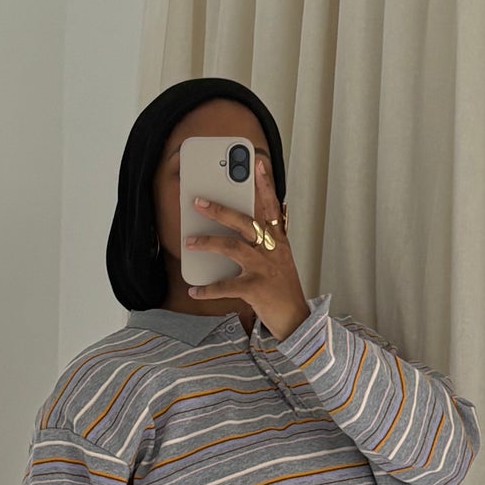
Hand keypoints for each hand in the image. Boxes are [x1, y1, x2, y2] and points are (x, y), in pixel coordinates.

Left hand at [183, 156, 310, 341]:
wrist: (295, 319)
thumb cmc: (283, 288)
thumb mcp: (280, 260)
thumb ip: (266, 241)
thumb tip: (242, 227)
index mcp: (278, 241)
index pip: (271, 207)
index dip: (265, 185)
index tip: (257, 164)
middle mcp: (272, 251)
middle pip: (244, 222)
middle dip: (220, 210)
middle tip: (199, 201)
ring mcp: (264, 269)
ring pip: (233, 248)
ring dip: (208, 243)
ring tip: (189, 242)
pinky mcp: (256, 289)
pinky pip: (226, 286)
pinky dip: (208, 290)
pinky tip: (194, 291)